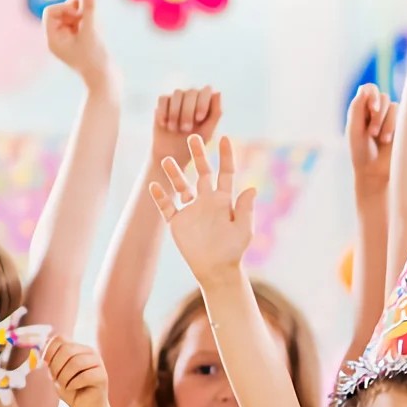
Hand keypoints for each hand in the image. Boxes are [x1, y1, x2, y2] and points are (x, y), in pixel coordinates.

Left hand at [43, 0, 110, 83]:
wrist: (108, 84)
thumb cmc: (97, 61)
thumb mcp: (92, 31)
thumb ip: (90, 8)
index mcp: (53, 40)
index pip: (51, 11)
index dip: (66, 7)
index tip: (81, 16)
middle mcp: (59, 40)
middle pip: (62, 12)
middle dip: (77, 9)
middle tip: (91, 12)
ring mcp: (72, 42)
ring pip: (74, 16)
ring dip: (86, 15)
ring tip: (97, 26)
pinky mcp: (83, 44)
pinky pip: (83, 24)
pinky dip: (91, 22)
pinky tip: (100, 31)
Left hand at [45, 337, 109, 406]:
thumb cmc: (71, 390)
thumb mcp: (56, 373)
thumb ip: (50, 361)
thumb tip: (38, 350)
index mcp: (78, 348)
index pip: (60, 339)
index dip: (48, 350)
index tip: (45, 363)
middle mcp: (90, 352)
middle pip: (67, 349)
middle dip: (56, 366)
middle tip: (56, 378)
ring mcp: (98, 363)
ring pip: (76, 363)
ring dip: (64, 377)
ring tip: (64, 385)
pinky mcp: (103, 376)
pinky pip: (84, 376)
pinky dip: (73, 384)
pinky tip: (73, 389)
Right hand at [150, 135, 255, 284]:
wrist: (216, 269)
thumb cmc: (233, 250)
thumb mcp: (243, 229)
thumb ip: (245, 208)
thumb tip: (251, 188)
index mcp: (224, 200)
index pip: (225, 173)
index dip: (226, 156)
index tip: (224, 138)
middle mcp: (207, 201)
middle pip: (202, 172)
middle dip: (198, 155)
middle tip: (193, 137)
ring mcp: (191, 211)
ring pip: (181, 186)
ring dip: (174, 173)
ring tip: (167, 159)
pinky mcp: (177, 222)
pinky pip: (166, 206)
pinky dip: (160, 197)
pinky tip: (154, 186)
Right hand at [152, 87, 221, 167]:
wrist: (172, 154)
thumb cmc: (194, 143)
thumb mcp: (207, 131)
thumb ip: (215, 113)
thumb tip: (218, 92)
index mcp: (207, 101)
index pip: (207, 90)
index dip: (203, 102)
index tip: (199, 119)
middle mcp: (193, 96)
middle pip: (191, 92)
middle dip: (188, 111)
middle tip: (185, 129)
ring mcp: (178, 97)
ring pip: (177, 93)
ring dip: (175, 112)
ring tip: (174, 129)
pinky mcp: (163, 101)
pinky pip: (163, 99)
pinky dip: (164, 111)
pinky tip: (164, 124)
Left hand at [346, 84, 397, 193]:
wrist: (373, 172)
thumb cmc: (361, 152)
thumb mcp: (354, 129)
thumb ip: (357, 107)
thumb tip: (367, 89)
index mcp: (362, 109)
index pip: (369, 89)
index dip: (372, 95)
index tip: (372, 109)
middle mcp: (377, 110)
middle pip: (382, 96)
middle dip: (378, 114)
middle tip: (372, 133)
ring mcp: (391, 118)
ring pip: (394, 106)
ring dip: (386, 123)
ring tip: (381, 139)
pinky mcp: (402, 126)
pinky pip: (403, 116)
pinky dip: (394, 126)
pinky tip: (388, 140)